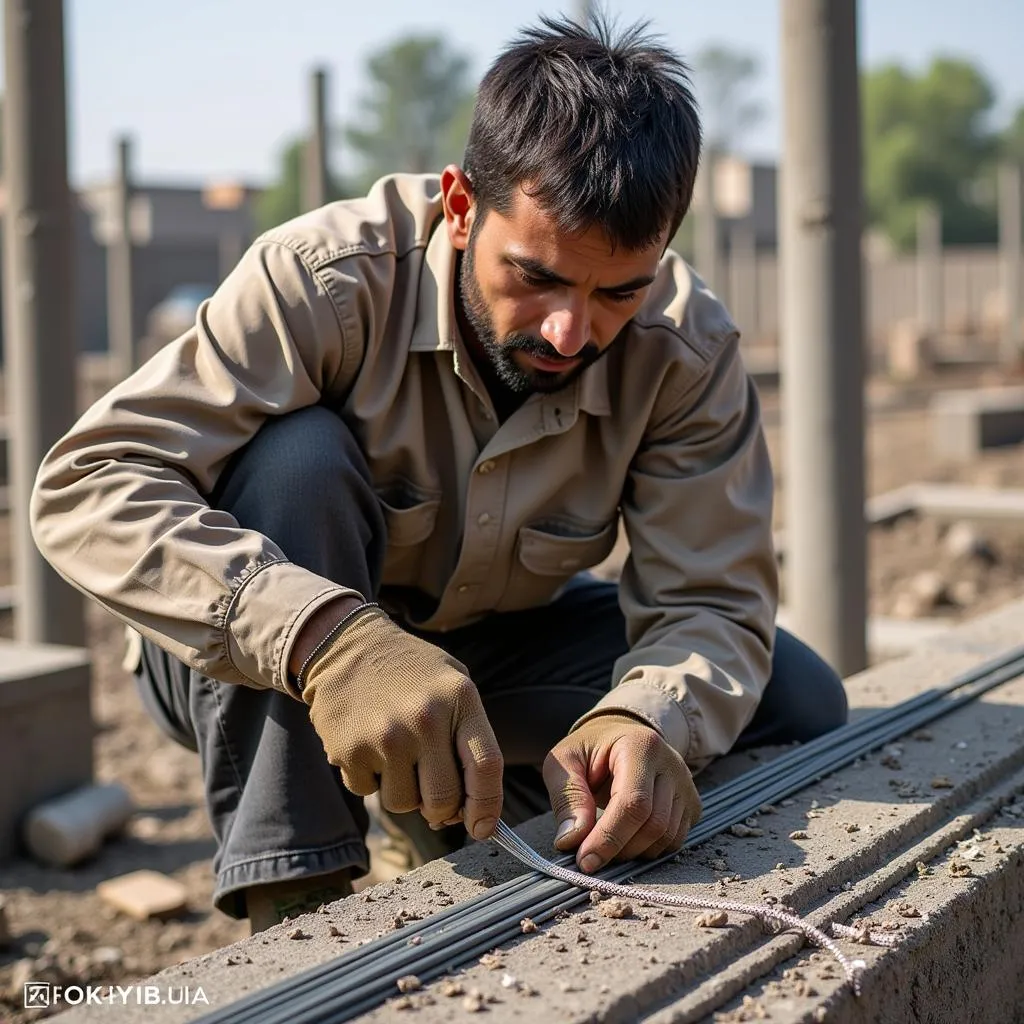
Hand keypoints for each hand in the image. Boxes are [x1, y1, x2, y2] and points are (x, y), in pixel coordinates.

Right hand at [301, 606, 503, 839]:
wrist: (346, 645)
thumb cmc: (410, 671)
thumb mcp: (453, 684)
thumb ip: (468, 740)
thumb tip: (467, 811)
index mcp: (459, 699)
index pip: (486, 767)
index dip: (488, 806)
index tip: (483, 827)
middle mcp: (424, 719)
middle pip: (443, 800)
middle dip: (441, 809)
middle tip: (432, 793)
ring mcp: (384, 736)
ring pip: (404, 804)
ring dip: (402, 791)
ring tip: (396, 753)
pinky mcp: (348, 751)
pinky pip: (368, 792)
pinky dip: (370, 779)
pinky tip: (368, 744)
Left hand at [542, 713, 700, 872]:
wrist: (620, 737)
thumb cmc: (590, 749)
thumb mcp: (565, 761)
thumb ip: (567, 797)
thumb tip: (572, 840)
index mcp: (640, 746)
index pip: (633, 802)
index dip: (609, 837)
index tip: (585, 860)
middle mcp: (671, 764)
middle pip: (654, 823)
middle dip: (619, 849)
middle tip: (590, 855)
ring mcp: (686, 785)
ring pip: (667, 837)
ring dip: (633, 852)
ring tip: (606, 843)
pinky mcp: (691, 803)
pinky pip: (675, 840)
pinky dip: (648, 849)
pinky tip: (627, 839)